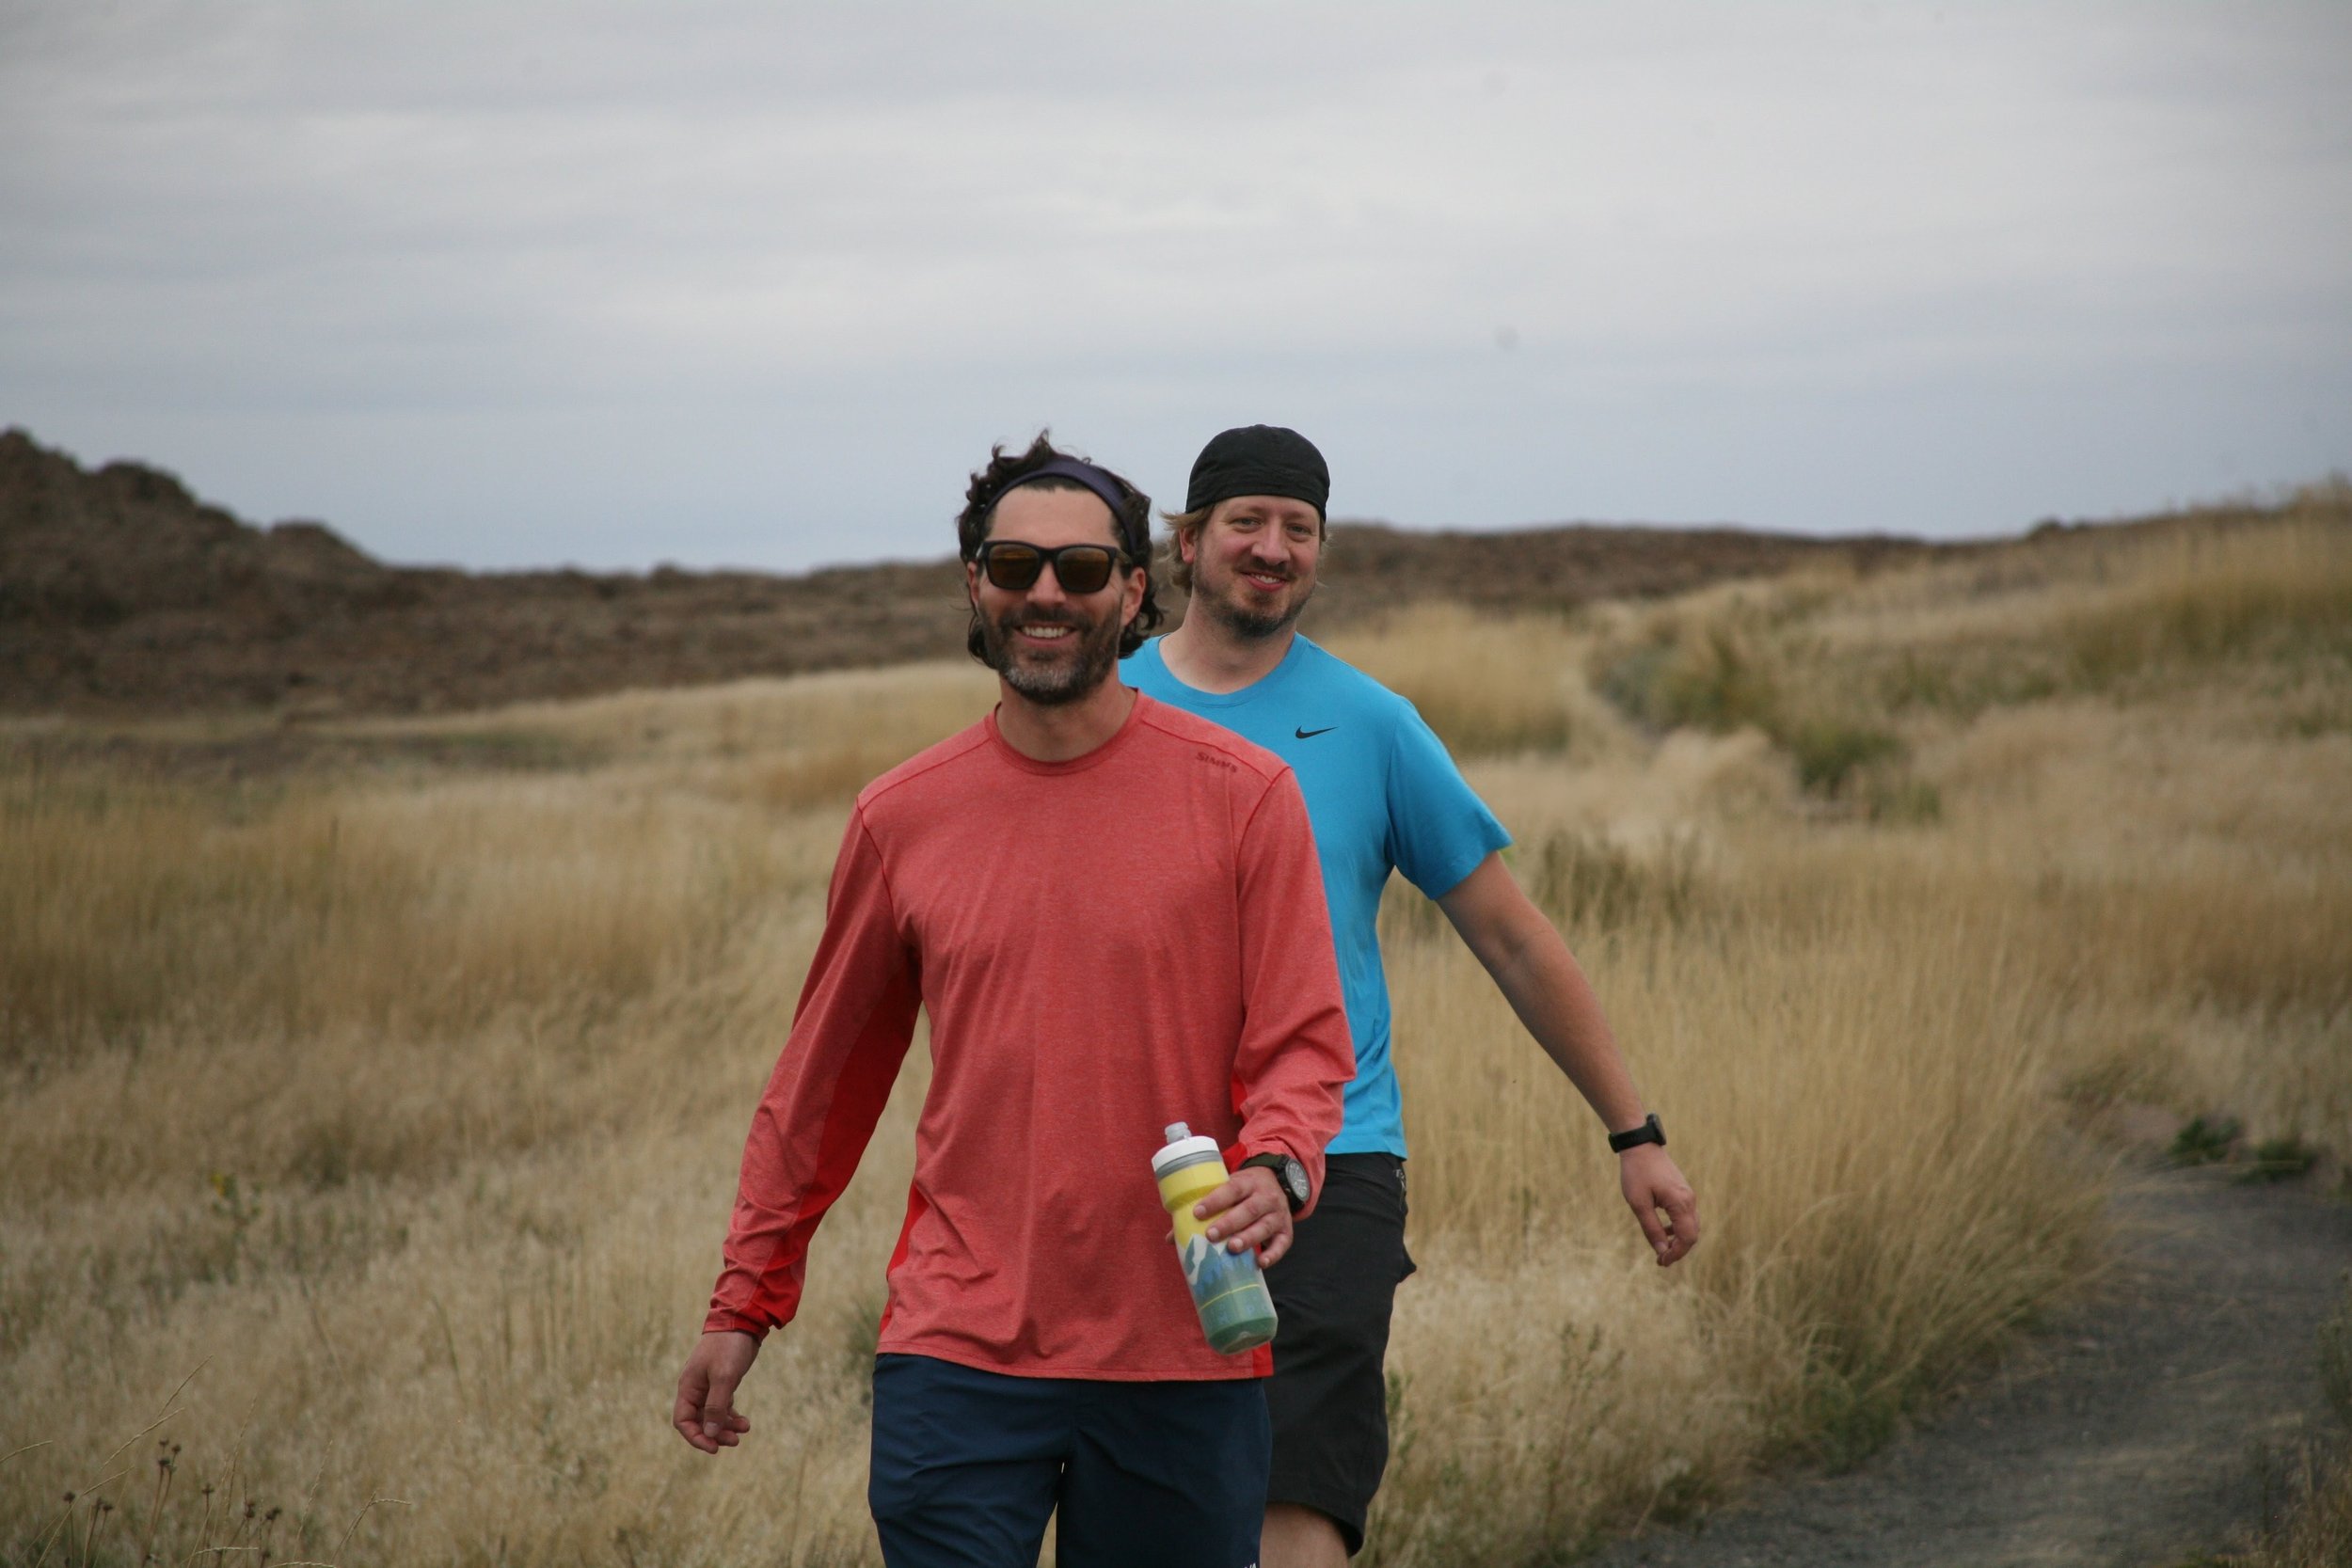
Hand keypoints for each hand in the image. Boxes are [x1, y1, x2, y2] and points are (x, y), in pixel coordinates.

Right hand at [672, 1330, 758, 1453]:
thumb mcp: (724, 1377)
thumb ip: (716, 1406)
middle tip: (735, 1442)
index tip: (714, 1448)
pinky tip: (744, 1422)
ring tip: (745, 1429)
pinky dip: (732, 1416)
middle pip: (699, 1421)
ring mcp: (709, 1386)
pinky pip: (722, 1406)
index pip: (683, 1421)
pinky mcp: (722, 1382)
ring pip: (713, 1415)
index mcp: (689, 1387)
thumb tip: (709, 1433)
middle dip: (715, 1434)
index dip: (696, 1437)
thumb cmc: (729, 1347)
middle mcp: (696, 1389)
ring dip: (726, 1426)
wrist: (743, 1321)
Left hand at [1195, 1164, 1296, 1265]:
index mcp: (1248, 1182)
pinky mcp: (1286, 1231)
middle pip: (1249, 1210)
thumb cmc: (1245, 1189)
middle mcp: (1266, 1197)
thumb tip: (1173, 1235)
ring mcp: (1278, 1215)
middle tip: (1211, 1235)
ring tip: (1232, 1248)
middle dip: (1229, 1223)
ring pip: (1264, 1227)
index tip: (1198, 1213)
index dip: (1215, 1200)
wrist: (1278, 1182)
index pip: (1232, 1189)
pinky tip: (1260, 1263)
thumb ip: (1208, 1206)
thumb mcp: (1230, 1187)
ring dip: (1248, 1238)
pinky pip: (1282, 1244)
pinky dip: (1273, 1255)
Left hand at [1620, 1146, 1699, 1265]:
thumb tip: (1661, 1250)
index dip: (1676, 1254)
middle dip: (1678, 1250)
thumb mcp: (1639, 1203)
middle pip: (1692, 1234)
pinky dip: (1679, 1228)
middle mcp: (1689, 1200)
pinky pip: (1687, 1216)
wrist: (1640, 1146)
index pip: (1687, 1238)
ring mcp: (1688, 1195)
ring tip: (1662, 1249)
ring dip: (1679, 1240)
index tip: (1661, 1262)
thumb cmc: (1637, 1173)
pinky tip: (1665, 1231)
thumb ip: (1651, 1228)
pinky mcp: (1683, 1192)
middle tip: (1661, 1259)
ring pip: (1691, 1225)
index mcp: (1680, 1203)